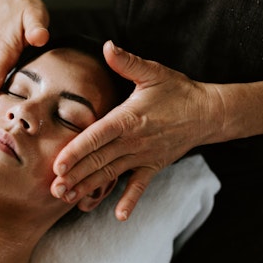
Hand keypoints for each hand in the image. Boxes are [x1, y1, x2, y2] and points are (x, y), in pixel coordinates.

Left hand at [51, 41, 220, 220]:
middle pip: (99, 160)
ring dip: (90, 189)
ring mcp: (143, 156)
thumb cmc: (177, 90)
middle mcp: (133, 141)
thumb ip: (127, 62)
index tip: (58, 165)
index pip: (97, 137)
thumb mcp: (153, 72)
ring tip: (69, 201)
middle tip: (53, 189)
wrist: (209, 112)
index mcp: (128, 118)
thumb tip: (107, 46)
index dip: (77, 151)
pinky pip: (139, 186)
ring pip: (111, 175)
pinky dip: (130, 201)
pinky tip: (119, 216)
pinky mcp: (153, 166)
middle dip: (75, 176)